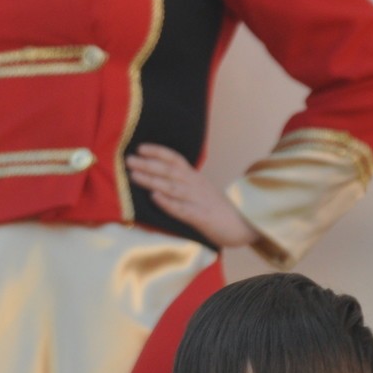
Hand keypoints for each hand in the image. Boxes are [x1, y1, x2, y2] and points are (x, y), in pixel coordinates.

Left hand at [125, 143, 259, 248]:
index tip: (140, 148)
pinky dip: (168, 203)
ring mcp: (198, 201)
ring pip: (172, 188)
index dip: (158, 152)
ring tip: (134, 176)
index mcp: (195, 178)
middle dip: (147, 165)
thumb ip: (183, 184)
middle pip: (170, 171)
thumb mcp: (200, 191)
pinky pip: (182, 209)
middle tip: (128, 160)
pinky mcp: (201, 218)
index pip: (175, 159)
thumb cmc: (217, 210)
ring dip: (152, 180)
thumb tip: (159, 180)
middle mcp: (196, 186)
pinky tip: (154, 197)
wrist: (244, 225)